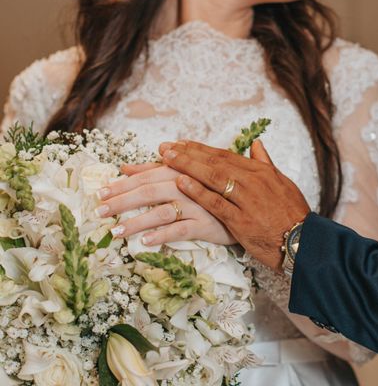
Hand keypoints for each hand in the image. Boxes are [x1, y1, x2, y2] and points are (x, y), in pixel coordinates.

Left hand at [96, 163, 235, 245]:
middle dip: (122, 201)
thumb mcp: (183, 174)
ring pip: (161, 212)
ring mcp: (197, 205)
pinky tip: (145, 242)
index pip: (145, 176)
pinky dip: (162, 235)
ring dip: (137, 222)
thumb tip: (125, 167)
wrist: (246, 204)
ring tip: (117, 231)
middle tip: (99, 210)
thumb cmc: (211, 189)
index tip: (101, 193)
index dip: (122, 184)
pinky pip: (181, 230)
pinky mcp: (206, 224)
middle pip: (149, 191)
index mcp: (180, 170)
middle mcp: (187, 185)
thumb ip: (154, 170)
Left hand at [159, 140, 310, 269]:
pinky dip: (197, 192)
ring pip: (212, 178)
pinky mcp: (241, 220)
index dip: (200, 148)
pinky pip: (215, 203)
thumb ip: (266, 163)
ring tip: (166, 159)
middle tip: (164, 147)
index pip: (224, 155)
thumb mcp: (282, 182)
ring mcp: (246, 200)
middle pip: (214, 162)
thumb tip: (257, 145)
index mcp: (260, 171)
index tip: (180, 143)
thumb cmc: (293, 213)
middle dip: (187, 153)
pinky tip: (180, 183)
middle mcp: (252, 181)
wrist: (303, 241)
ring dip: (187, 167)